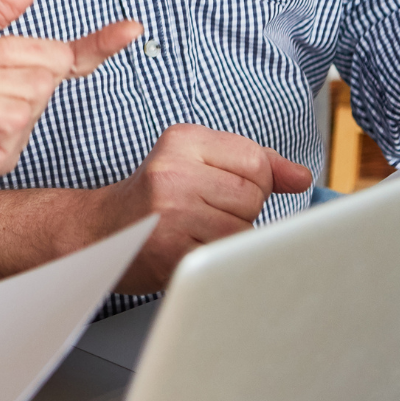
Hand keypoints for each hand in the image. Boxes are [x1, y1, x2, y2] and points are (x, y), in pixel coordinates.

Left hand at [0, 0, 141, 254]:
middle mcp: (21, 98)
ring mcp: (13, 128)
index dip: (102, 43)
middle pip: (51, 60)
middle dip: (5, 49)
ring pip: (32, 87)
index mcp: (13, 67)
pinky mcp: (0, 153)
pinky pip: (13, 114)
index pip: (69, 57)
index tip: (133, 27)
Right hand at [88, 124, 311, 294]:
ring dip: (229, 239)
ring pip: (244, 230)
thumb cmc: (153, 198)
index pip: (256, 161)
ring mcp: (171, 211)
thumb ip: (251, 163)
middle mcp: (174, 170)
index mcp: (183, 140)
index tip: (225, 191)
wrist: (99, 231)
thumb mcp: (195, 162)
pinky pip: (225, 257)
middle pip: (253, 196)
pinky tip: (189, 249)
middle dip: (240, 212)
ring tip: (196, 232)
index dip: (253, 184)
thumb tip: (301, 176)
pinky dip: (216, 260)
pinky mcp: (172, 250)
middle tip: (203, 213)